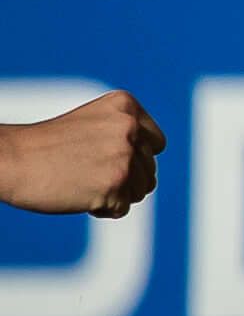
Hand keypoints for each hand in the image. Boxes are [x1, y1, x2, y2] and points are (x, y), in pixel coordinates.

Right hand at [0, 93, 161, 216]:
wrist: (9, 160)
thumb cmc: (44, 147)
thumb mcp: (92, 124)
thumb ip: (124, 136)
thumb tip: (150, 170)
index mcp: (125, 107)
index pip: (156, 144)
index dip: (134, 158)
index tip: (104, 159)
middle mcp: (130, 128)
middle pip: (149, 170)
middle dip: (123, 179)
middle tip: (85, 173)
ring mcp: (124, 156)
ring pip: (141, 190)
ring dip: (116, 194)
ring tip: (82, 183)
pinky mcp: (115, 184)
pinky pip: (122, 208)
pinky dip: (102, 209)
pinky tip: (78, 196)